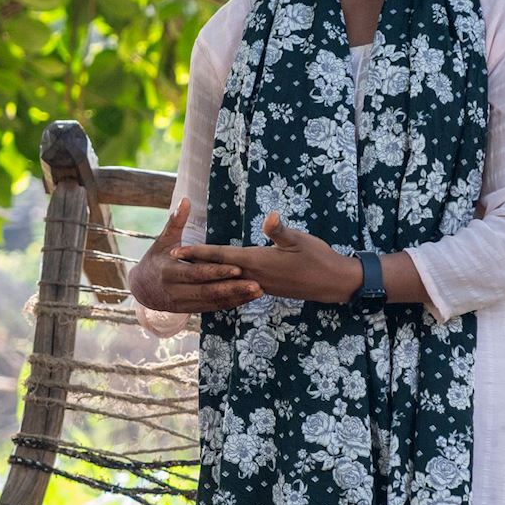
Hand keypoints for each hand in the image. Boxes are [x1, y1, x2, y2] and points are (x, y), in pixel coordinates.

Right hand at [129, 199, 262, 313]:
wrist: (141, 289)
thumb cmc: (155, 259)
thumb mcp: (163, 240)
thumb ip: (176, 222)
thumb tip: (185, 200)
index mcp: (169, 272)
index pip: (196, 273)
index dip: (217, 272)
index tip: (238, 268)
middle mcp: (175, 291)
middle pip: (208, 291)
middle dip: (233, 289)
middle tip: (257, 284)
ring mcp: (183, 304)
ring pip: (213, 302)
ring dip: (236, 298)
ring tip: (258, 291)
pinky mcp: (190, 310)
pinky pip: (213, 308)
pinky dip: (231, 304)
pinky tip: (248, 299)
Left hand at [177, 212, 362, 303]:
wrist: (332, 283)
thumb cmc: (317, 257)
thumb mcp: (300, 240)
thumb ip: (281, 231)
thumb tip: (270, 217)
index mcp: (258, 261)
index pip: (222, 257)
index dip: (199, 253)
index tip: (177, 251)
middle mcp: (254, 275)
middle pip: (218, 269)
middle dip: (195, 264)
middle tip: (171, 261)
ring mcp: (260, 284)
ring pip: (227, 278)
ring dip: (208, 274)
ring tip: (188, 270)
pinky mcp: (267, 288)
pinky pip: (239, 284)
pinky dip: (224, 281)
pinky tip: (218, 282)